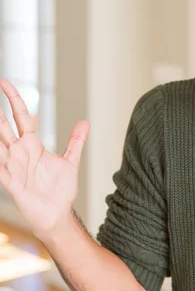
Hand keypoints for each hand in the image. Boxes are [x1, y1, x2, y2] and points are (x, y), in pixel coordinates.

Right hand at [0, 80, 88, 236]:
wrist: (57, 213)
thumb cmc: (60, 189)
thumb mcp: (70, 161)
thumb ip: (76, 141)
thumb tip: (84, 122)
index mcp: (33, 145)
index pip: (21, 117)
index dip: (14, 100)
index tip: (5, 83)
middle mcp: (20, 153)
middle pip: (5, 126)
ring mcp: (13, 166)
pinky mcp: (11, 182)